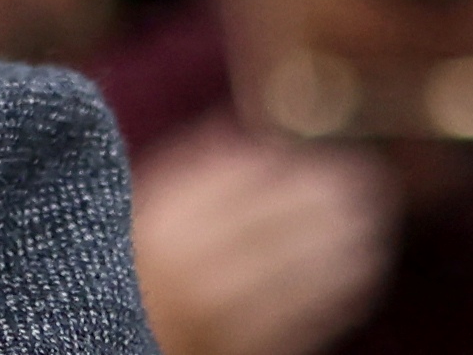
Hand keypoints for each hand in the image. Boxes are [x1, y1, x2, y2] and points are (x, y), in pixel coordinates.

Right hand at [121, 128, 390, 354]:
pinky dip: (337, 295)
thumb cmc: (124, 271)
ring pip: (298, 275)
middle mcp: (191, 269)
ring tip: (374, 225)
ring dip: (344, 247)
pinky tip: (358, 276)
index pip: (240, 184)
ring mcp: (218, 317)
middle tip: (367, 180)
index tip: (326, 158)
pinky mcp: (239, 354)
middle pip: (277, 225)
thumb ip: (185, 176)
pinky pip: (302, 321)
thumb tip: (254, 140)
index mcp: (160, 225)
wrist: (99, 343)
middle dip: (328, 202)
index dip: (292, 170)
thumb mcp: (136, 214)